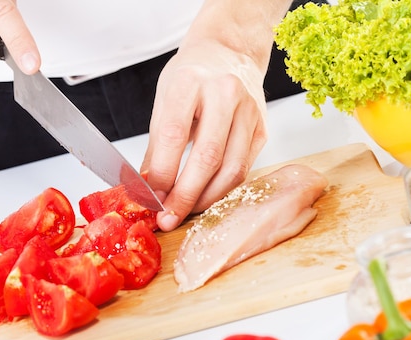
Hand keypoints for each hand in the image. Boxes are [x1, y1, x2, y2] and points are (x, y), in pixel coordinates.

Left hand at [142, 39, 268, 231]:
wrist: (230, 50)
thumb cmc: (192, 75)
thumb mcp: (164, 99)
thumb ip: (157, 144)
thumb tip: (147, 188)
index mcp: (190, 81)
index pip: (174, 136)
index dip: (162, 174)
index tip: (150, 199)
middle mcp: (225, 93)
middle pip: (207, 157)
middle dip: (185, 196)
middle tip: (168, 218)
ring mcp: (250, 111)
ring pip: (232, 169)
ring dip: (207, 199)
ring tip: (186, 211)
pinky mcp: (263, 128)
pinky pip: (245, 168)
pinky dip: (223, 188)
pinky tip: (207, 196)